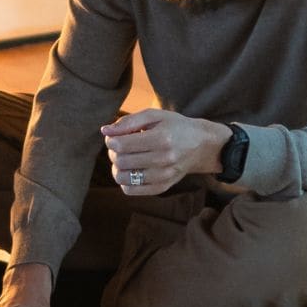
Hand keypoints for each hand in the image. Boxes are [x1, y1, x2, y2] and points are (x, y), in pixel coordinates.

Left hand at [100, 109, 232, 195]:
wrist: (201, 145)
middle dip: (113, 153)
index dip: (111, 140)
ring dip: (116, 168)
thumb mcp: (154, 116)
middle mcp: (164, 159)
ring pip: (123, 178)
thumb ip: (128, 121)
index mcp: (161, 138)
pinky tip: (130, 170)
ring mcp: (164, 176)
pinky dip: (124, 181)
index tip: (113, 137)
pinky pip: (131, 191)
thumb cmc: (175, 126)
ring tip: (123, 159)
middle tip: (118, 147)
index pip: (122, 145)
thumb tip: (105, 130)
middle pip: (121, 161)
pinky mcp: (163, 187)